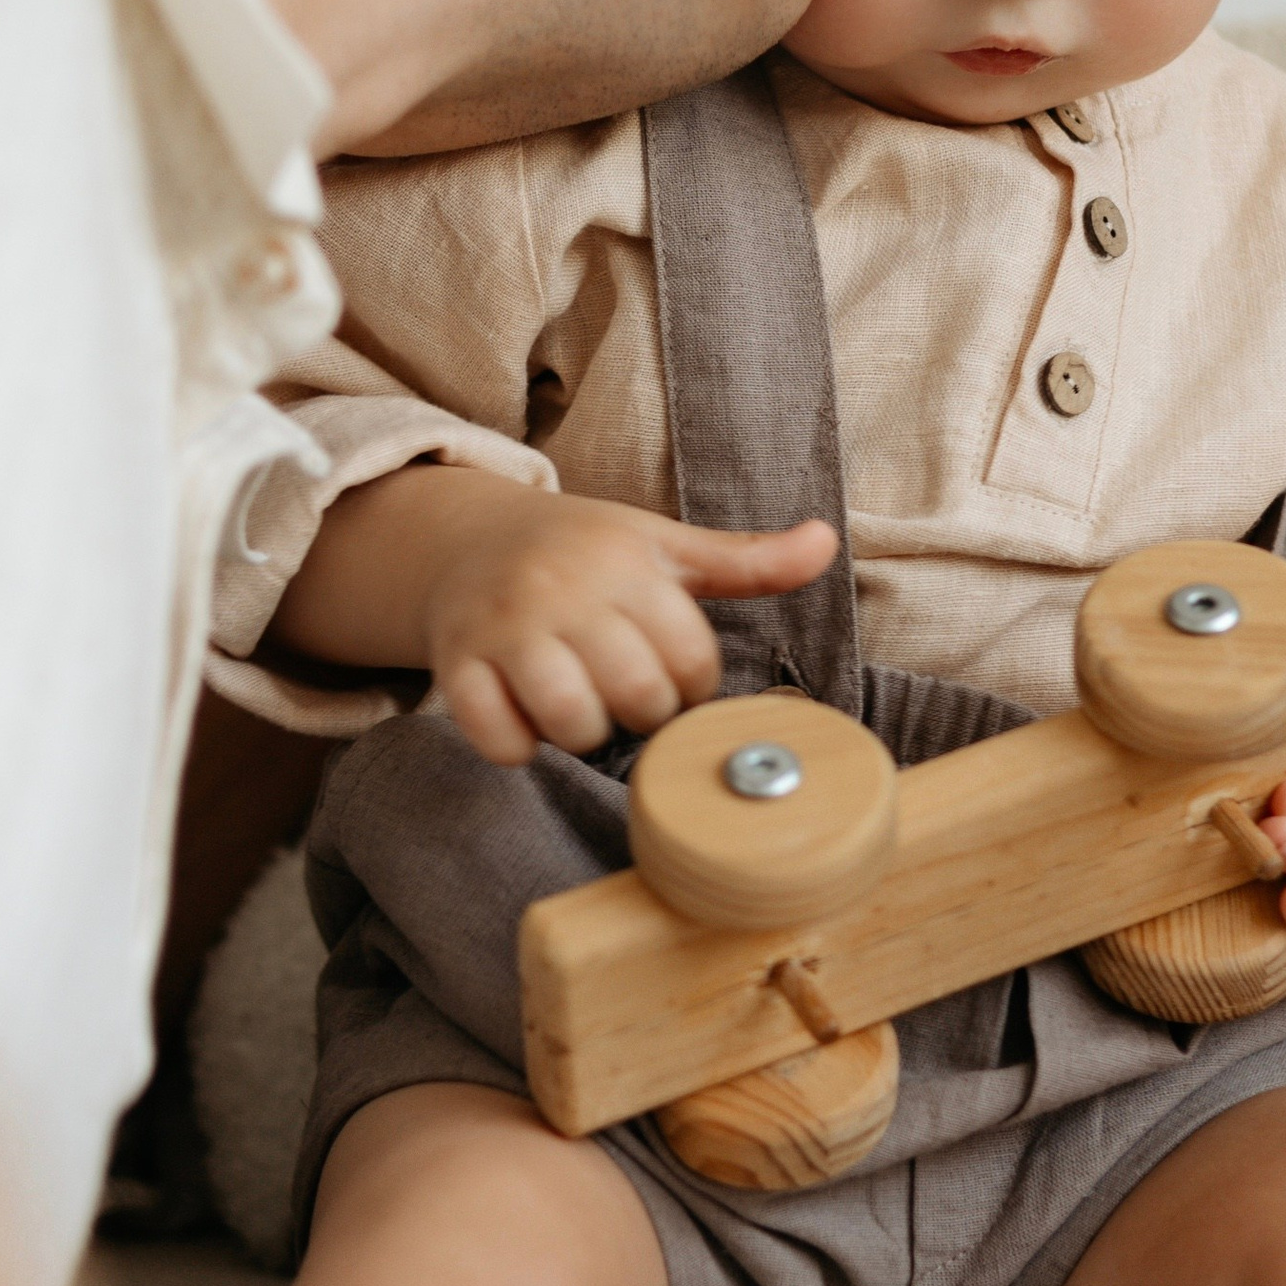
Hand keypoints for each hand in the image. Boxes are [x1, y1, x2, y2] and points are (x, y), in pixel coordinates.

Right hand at [425, 484, 837, 762]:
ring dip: (584, 736)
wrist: (468, 539)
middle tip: (627, 700)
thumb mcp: (664, 546)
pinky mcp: (457, 660)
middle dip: (642, 715)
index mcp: (626, 563)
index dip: (692, 688)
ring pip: (569, 719)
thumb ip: (746, 560)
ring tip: (583, 714)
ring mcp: (506, 626)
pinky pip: (497, 735)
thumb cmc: (583, 552)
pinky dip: (517, 746)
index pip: (691, 659)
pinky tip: (527, 723)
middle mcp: (564, 590)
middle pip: (637, 695)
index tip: (673, 679)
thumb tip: (829, 541)